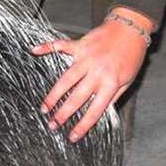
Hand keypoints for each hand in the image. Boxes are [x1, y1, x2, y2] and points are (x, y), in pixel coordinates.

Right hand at [30, 7, 153, 141]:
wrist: (131, 29)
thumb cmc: (131, 56)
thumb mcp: (127, 81)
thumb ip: (113, 96)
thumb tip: (99, 113)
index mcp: (110, 83)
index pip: (95, 110)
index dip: (83, 126)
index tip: (72, 136)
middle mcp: (97, 72)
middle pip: (76, 97)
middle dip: (63, 114)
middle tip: (52, 125)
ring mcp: (86, 57)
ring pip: (65, 79)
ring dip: (53, 95)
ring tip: (45, 108)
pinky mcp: (80, 44)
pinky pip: (61, 46)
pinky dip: (47, 47)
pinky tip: (33, 51)